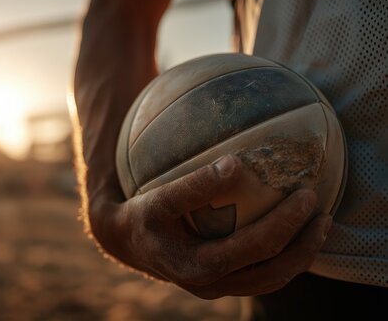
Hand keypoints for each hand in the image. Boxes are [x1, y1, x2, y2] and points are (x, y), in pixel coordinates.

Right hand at [88, 154, 332, 298]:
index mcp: (199, 267)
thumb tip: (237, 162)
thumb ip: (195, 185)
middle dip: (303, 244)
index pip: (253, 249)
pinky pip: (262, 274)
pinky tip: (294, 231)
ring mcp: (219, 287)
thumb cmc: (143, 215)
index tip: (306, 194)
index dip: (284, 224)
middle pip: (271, 272)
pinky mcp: (222, 281)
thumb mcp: (159, 199)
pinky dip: (284, 256)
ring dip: (300, 255)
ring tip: (320, 225)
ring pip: (270, 279)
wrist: (126, 242)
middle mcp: (212, 284)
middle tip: (323, 211)